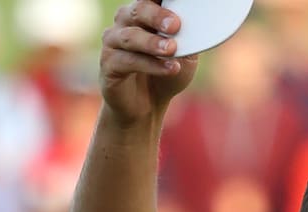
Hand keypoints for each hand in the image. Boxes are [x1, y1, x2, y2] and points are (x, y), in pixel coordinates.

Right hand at [100, 0, 198, 124]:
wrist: (147, 105)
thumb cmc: (166, 73)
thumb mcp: (186, 56)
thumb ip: (190, 41)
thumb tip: (199, 28)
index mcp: (144, 14)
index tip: (174, 4)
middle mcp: (125, 22)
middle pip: (137, 10)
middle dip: (157, 16)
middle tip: (175, 25)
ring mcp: (113, 43)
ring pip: (130, 36)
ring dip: (153, 43)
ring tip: (172, 50)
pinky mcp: (108, 65)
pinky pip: (128, 61)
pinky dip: (151, 65)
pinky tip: (169, 68)